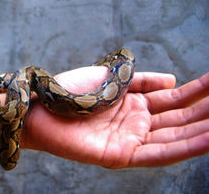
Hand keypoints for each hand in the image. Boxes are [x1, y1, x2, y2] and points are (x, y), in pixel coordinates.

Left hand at [23, 67, 208, 167]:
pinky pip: (158, 154)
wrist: (42, 105)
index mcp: (134, 104)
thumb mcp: (112, 79)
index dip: (199, 92)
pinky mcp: (121, 155)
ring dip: (202, 129)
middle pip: (180, 118)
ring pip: (175, 137)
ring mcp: (130, 140)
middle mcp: (136, 123)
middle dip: (206, 111)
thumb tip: (174, 80)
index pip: (175, 99)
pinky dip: (185, 148)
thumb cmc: (72, 89)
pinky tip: (208, 138)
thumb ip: (142, 81)